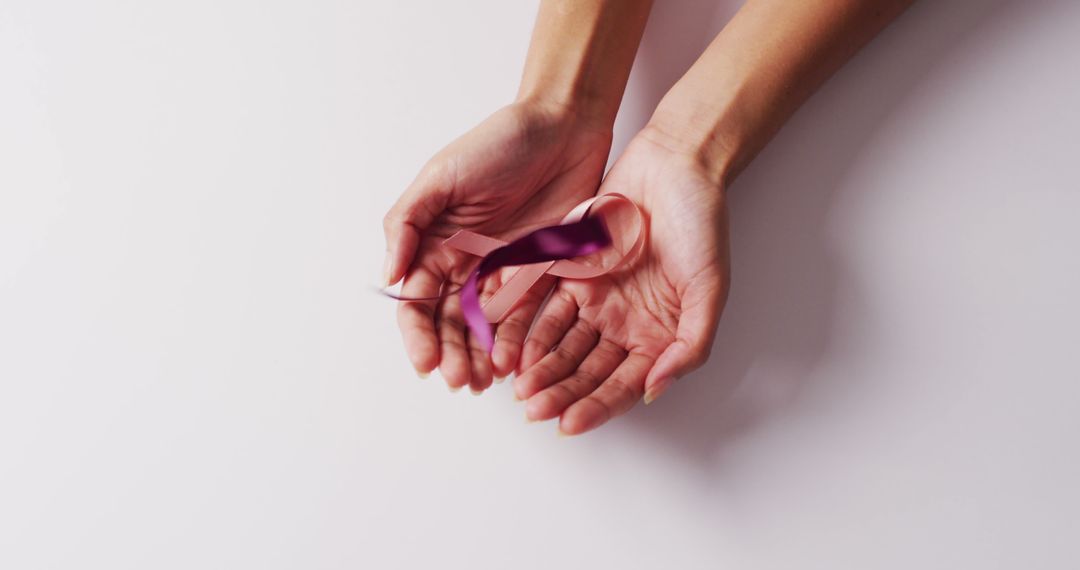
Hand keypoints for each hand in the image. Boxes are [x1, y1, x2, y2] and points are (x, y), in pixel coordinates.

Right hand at [383, 101, 610, 392]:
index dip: (418, 335)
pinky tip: (513, 362)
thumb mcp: (441, 176)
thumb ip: (408, 224)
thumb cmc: (498, 143)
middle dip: (450, 354)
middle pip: (449, 323)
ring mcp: (503, 271)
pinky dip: (516, 341)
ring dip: (479, 357)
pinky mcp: (540, 272)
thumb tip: (388, 276)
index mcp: (434, 243)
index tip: (426, 362)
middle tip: (460, 380)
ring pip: (485, 328)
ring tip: (483, 382)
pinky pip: (525, 316)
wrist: (563, 126)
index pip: (416, 301)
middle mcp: (464, 264)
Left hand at [513, 128, 730, 434]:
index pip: (621, 384)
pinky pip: (544, 305)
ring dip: (541, 367)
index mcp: (657, 336)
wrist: (676, 166)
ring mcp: (595, 298)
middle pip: (586, 371)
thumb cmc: (702, 224)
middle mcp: (622, 324)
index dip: (596, 407)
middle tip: (534, 409)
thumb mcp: (710, 289)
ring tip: (520, 386)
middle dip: (560, 393)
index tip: (569, 424)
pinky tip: (513, 347)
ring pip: (561, 344)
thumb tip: (655, 389)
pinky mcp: (570, 270)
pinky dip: (529, 328)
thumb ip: (689, 344)